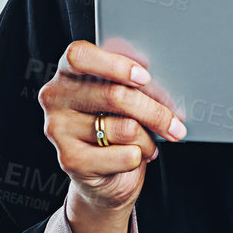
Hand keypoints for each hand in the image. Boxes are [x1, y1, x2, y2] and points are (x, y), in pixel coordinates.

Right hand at [38, 39, 186, 215]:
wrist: (104, 176)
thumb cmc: (114, 126)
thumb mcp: (122, 97)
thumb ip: (130, 81)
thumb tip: (153, 79)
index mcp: (67, 72)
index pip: (80, 56)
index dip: (115, 64)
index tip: (145, 77)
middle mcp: (55, 97)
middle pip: (113, 95)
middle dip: (154, 111)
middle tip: (177, 123)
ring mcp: (58, 129)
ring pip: (125, 128)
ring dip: (148, 139)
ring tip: (147, 143)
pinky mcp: (69, 160)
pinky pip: (125, 155)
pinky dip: (140, 157)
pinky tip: (136, 157)